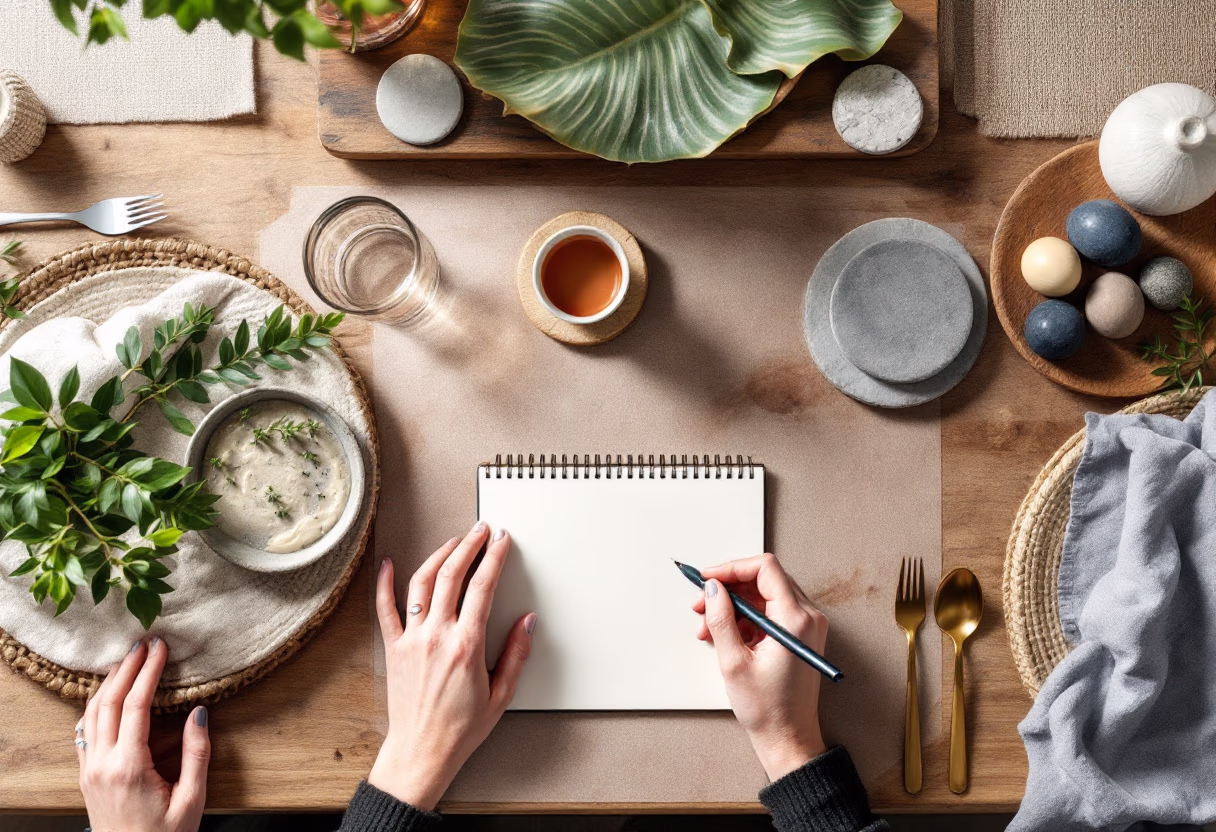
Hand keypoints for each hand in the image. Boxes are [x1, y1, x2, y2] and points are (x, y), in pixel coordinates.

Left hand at [77, 638, 209, 831]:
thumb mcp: (192, 800)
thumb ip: (197, 754)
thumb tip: (199, 712)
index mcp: (129, 767)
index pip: (136, 705)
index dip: (149, 671)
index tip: (160, 648)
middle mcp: (102, 764)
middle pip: (108, 701)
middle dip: (127, 667)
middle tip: (144, 643)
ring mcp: (89, 770)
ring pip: (91, 713)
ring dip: (109, 682)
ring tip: (128, 660)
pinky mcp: (86, 775)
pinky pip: (85, 730)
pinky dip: (97, 705)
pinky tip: (109, 694)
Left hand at [369, 522, 536, 810]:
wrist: (421, 752)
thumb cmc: (460, 729)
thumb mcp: (502, 694)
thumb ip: (517, 654)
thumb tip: (527, 622)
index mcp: (466, 645)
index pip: (483, 587)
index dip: (494, 557)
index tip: (502, 542)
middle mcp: (436, 636)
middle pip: (452, 575)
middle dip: (469, 545)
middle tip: (481, 531)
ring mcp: (412, 639)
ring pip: (420, 583)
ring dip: (438, 556)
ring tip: (452, 542)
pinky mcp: (393, 648)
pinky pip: (384, 609)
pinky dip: (384, 583)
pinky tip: (388, 565)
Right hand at [692, 553, 828, 780]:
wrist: (788, 737)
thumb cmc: (768, 708)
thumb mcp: (734, 662)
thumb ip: (721, 619)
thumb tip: (713, 590)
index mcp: (795, 620)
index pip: (764, 568)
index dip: (731, 568)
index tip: (708, 578)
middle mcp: (807, 617)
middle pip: (764, 579)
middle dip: (728, 588)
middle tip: (702, 604)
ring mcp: (806, 625)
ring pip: (764, 595)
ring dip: (733, 605)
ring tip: (708, 627)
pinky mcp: (799, 634)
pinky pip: (770, 611)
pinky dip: (745, 618)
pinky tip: (725, 635)